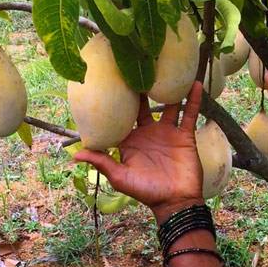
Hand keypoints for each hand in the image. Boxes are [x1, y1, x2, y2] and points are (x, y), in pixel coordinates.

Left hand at [74, 82, 204, 222]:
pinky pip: (189, 114)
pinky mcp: (184, 135)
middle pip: (143, 105)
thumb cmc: (146, 191)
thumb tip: (75, 155)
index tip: (111, 79)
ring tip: (165, 68)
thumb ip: (102, 162)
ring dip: (167, 89)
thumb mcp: (120, 177)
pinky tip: (193, 82)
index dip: (116, 100)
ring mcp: (167, 132)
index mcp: (130, 141)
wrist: (175, 201)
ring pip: (168, 105)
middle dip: (140, 88)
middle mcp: (148, 133)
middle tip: (136, 65)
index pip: (120, 116)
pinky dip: (192, 99)